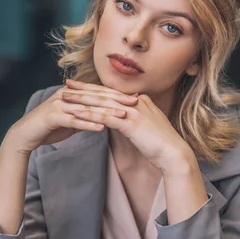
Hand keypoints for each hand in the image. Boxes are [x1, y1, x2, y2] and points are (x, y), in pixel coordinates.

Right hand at [6, 84, 138, 154]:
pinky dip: (88, 124)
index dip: (117, 94)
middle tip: (134, 102)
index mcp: (72, 93)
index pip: (98, 92)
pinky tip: (101, 128)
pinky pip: (74, 120)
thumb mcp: (70, 120)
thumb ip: (84, 116)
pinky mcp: (53, 117)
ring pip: (87, 107)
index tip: (135, 98)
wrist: (25, 134)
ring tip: (123, 116)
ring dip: (106, 112)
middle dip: (116, 99)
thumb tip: (100, 120)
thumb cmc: (48, 127)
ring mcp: (59, 105)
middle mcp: (66, 95)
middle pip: (95, 96)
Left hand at [62, 79, 193, 171]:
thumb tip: (122, 120)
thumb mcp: (147, 127)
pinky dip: (88, 114)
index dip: (95, 88)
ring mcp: (133, 111)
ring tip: (65, 97)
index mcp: (140, 100)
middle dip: (84, 89)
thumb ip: (134, 120)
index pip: (112, 92)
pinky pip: (105, 117)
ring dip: (81, 100)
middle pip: (105, 93)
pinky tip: (75, 114)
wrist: (174, 154)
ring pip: (102, 103)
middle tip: (67, 84)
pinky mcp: (130, 124)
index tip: (80, 85)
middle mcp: (136, 102)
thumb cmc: (161, 145)